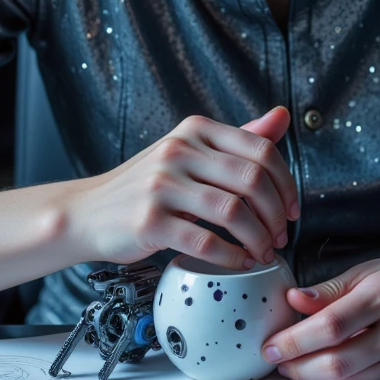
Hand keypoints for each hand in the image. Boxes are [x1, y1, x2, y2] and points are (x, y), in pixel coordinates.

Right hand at [65, 106, 299, 271]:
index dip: (287, 184)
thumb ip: (237, 138)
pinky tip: (237, 263)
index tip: (292, 210)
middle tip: (278, 237)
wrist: (87, 212)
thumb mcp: (190, 152)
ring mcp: (161, 185)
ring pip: (233, 211)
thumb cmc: (146, 186)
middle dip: (276, 215)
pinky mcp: (149, 221)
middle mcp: (178, 150)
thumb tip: (281, 117)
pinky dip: (231, 257)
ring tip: (261, 253)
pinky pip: (205, 241)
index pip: (262, 149)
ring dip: (257, 239)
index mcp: (195, 130)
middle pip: (253, 180)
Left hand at [261, 253, 379, 379]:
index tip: (270, 346)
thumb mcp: (378, 269)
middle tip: (277, 362)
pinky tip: (333, 369)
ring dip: (318, 377)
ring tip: (297, 366)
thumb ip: (333, 288)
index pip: (330, 325)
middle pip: (337, 361)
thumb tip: (294, 301)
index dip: (293, 340)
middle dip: (298, 366)